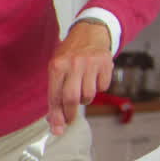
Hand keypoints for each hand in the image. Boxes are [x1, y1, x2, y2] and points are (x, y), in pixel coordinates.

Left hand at [47, 20, 112, 135]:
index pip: (55, 96)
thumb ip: (55, 92)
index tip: (57, 128)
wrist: (90, 32)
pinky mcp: (105, 64)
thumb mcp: (57, 67)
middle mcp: (73, 64)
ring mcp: (90, 64)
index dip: (56, 115)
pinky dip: (98, 89)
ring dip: (85, 99)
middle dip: (70, 114)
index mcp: (57, 66)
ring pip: (88, 96)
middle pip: (72, 99)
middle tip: (70, 120)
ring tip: (82, 89)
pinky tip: (94, 78)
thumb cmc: (70, 54)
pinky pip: (102, 88)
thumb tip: (54, 120)